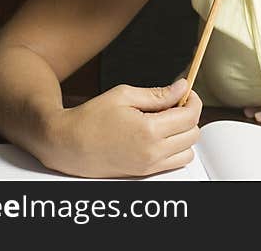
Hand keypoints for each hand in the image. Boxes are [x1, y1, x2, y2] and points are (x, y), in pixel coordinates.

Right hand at [42, 79, 201, 177]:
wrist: (67, 144)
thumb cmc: (90, 119)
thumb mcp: (124, 95)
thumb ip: (157, 94)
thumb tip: (181, 87)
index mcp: (149, 130)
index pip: (189, 116)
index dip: (193, 100)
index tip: (186, 93)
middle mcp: (152, 151)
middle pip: (193, 134)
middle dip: (189, 115)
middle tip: (175, 103)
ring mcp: (149, 165)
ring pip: (188, 151)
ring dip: (184, 134)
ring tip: (166, 121)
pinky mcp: (144, 173)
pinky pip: (174, 163)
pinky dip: (175, 149)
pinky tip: (159, 135)